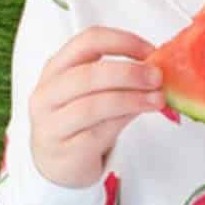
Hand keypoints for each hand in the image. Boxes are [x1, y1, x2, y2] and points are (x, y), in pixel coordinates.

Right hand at [28, 27, 162, 188]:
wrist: (55, 162)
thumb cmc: (78, 119)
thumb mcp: (89, 92)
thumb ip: (115, 77)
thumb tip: (156, 67)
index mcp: (56, 68)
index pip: (88, 41)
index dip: (123, 41)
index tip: (151, 52)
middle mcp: (47, 93)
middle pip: (88, 74)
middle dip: (129, 73)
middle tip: (157, 77)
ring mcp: (51, 124)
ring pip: (94, 105)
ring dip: (132, 99)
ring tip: (157, 99)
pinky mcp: (64, 151)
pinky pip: (98, 133)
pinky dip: (123, 121)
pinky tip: (140, 114)